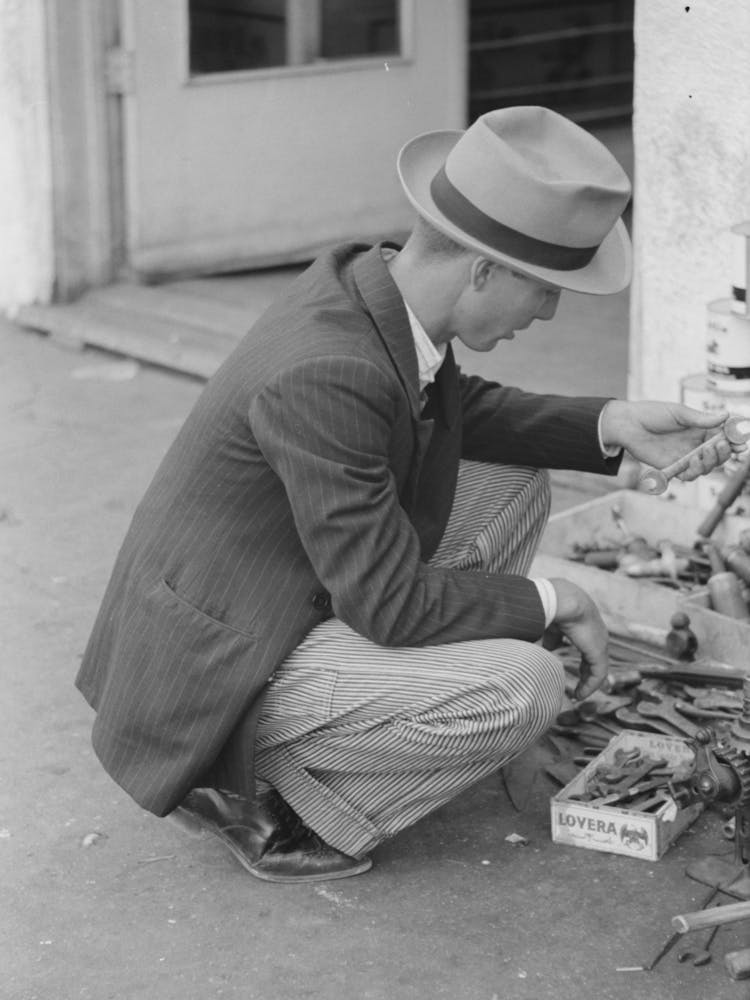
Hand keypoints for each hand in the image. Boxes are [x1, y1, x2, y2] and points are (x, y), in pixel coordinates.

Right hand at [549, 578, 608, 699]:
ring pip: (596, 666)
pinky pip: (597, 673)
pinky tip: (580, 695)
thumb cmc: (549, 608)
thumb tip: (544, 651)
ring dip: (587, 681)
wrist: (559, 599)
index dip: (578, 658)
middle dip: (585, 672)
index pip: (585, 644)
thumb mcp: (548, 626)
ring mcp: (599, 641)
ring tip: (578, 694)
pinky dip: (589, 685)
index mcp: (584, 624)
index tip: (569, 671)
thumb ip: (549, 639)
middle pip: (593, 656)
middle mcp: (595, 632)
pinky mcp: (598, 651)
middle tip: (577, 687)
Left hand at [600, 401, 748, 481]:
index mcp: (700, 429)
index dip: (734, 440)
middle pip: (718, 454)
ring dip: (711, 461)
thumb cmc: (652, 414)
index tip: (741, 441)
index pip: (723, 437)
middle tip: (722, 445)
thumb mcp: (678, 413)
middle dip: (724, 452)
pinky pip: (689, 475)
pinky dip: (695, 471)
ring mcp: (685, 457)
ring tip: (706, 450)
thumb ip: (701, 419)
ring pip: (707, 467)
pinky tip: (694, 461)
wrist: (628, 424)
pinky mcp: (673, 467)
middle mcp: (695, 444)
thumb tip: (726, 416)